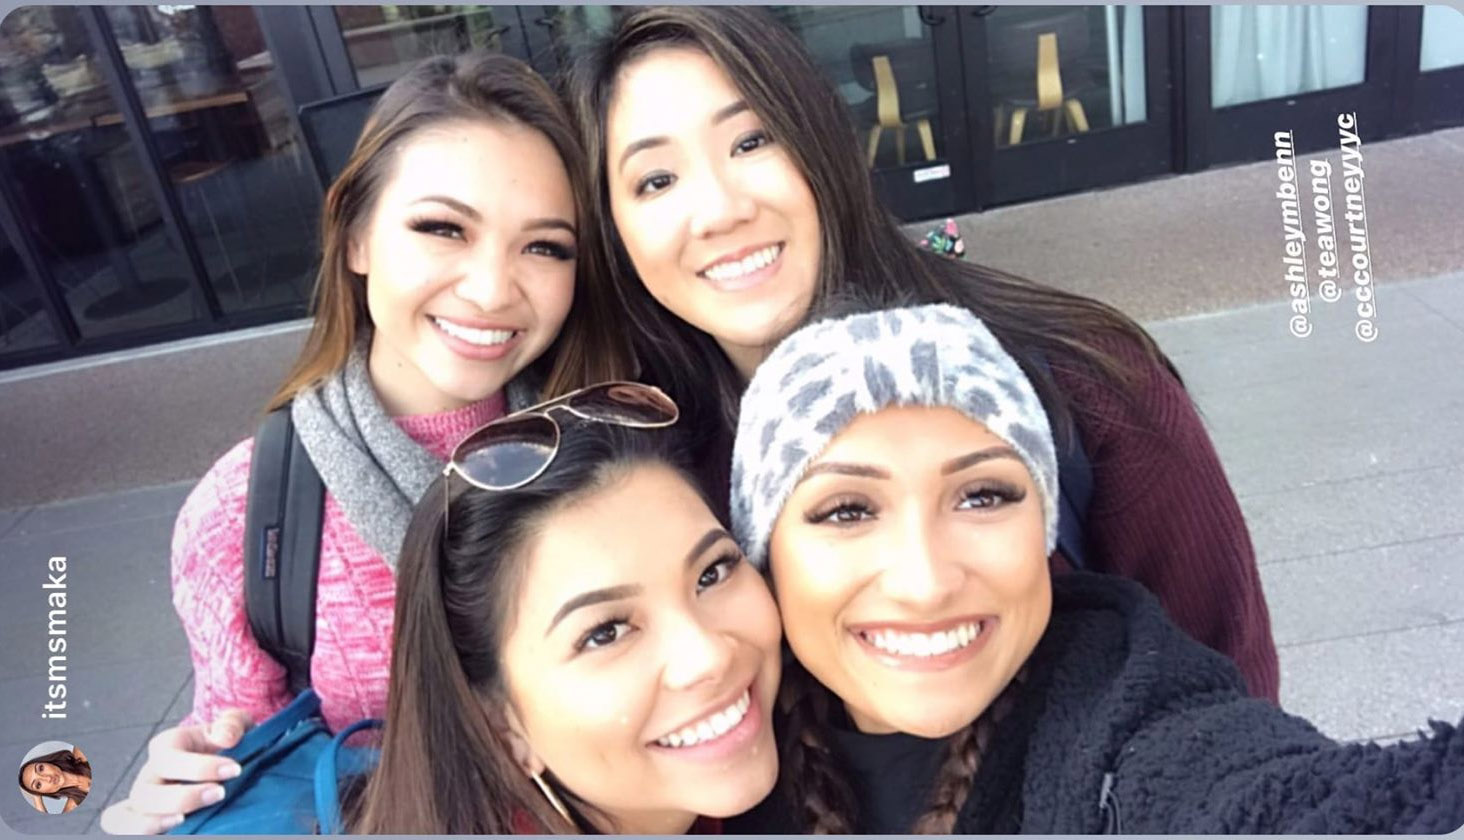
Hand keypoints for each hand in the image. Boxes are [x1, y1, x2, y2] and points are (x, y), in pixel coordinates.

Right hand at [99, 710, 251, 833]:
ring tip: (185, 821)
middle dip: (183, 797)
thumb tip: (225, 738)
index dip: (199, 766)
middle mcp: (150, 775)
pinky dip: (141, 832)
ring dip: (153, 823)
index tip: (235, 769)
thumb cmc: (225, 742)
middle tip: (220, 794)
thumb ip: (231, 725)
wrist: (225, 763)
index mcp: (166, 747)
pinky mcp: (147, 821)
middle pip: (146, 793)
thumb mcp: (232, 727)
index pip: (168, 758)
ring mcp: (145, 802)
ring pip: (126, 818)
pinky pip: (125, 830)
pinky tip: (174, 831)